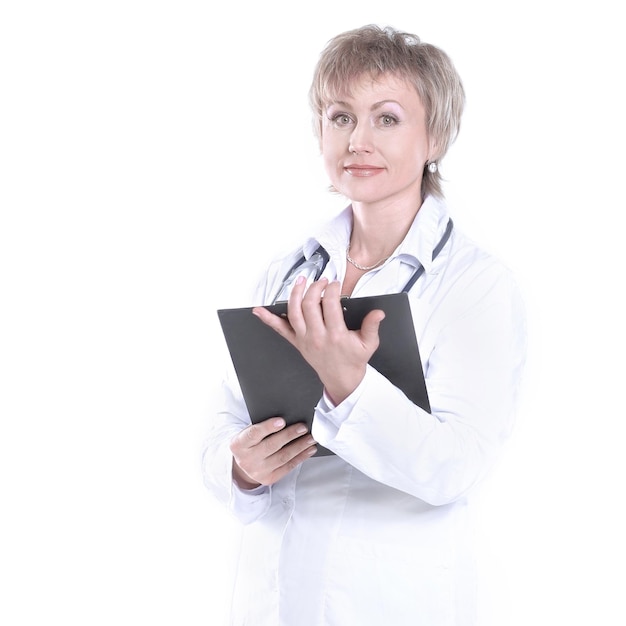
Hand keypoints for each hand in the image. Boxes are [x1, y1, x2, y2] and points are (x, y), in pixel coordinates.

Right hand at [229, 417, 316, 488]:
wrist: (245, 463)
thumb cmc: (250, 442)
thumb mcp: (248, 433)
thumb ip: (262, 427)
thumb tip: (287, 418)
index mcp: (238, 444)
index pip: (253, 434)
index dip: (268, 427)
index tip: (282, 421)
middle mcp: (246, 459)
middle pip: (271, 446)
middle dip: (289, 435)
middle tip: (303, 427)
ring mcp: (257, 471)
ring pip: (282, 457)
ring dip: (299, 447)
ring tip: (310, 438)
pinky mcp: (269, 479)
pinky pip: (288, 467)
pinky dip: (300, 457)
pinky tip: (308, 449)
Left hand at [252, 276, 384, 404]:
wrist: (342, 380)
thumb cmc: (354, 360)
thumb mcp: (369, 344)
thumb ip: (372, 326)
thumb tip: (378, 313)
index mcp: (335, 335)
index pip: (330, 305)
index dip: (332, 290)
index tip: (336, 284)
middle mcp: (317, 336)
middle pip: (309, 304)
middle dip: (315, 288)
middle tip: (322, 281)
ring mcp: (304, 339)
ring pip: (293, 312)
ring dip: (295, 294)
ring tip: (301, 281)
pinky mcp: (296, 342)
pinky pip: (280, 330)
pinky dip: (268, 319)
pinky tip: (259, 310)